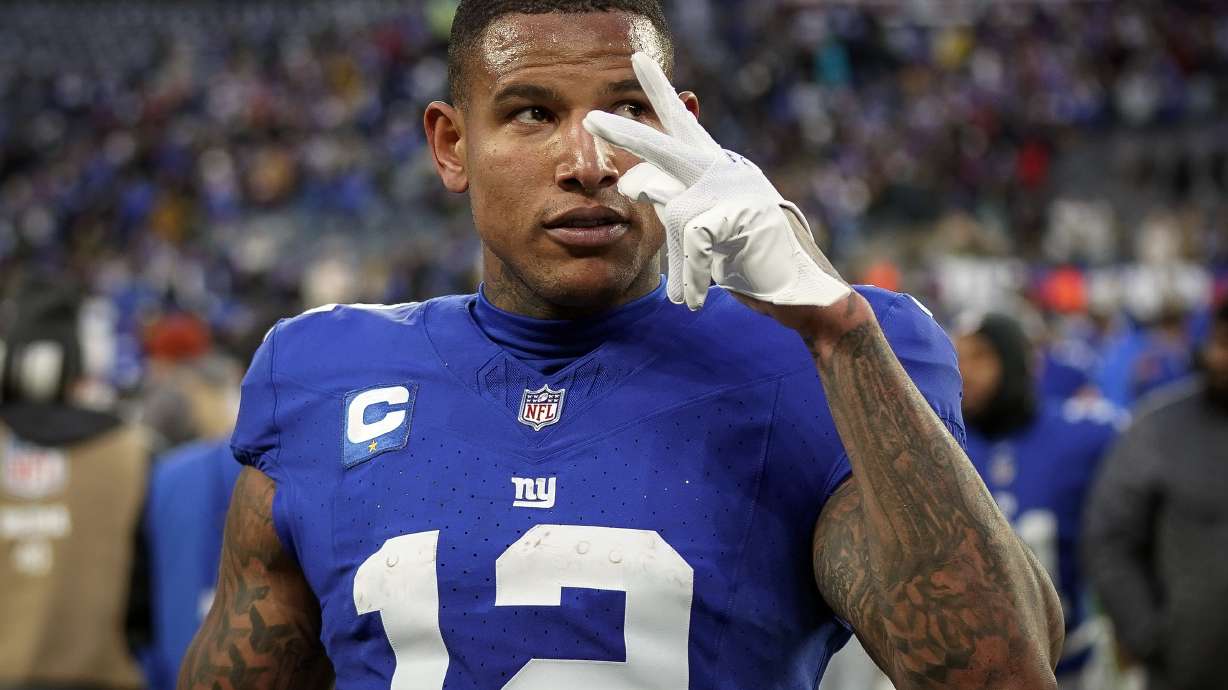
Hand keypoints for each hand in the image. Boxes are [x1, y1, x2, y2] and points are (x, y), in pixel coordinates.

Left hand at [583, 53, 850, 316]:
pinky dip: (689, 275)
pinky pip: (690, 241)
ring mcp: (733, 188)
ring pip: (673, 208)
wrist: (799, 288)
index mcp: (716, 167)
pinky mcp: (736, 213)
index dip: (661, 92)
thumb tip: (628, 183)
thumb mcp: (703, 227)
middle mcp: (724, 169)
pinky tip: (691, 300)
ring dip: (678, 262)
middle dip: (628, 134)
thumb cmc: (748, 258)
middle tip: (591, 119)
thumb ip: (672, 200)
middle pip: (666, 146)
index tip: (637, 60)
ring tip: (683, 295)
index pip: (685, 123)